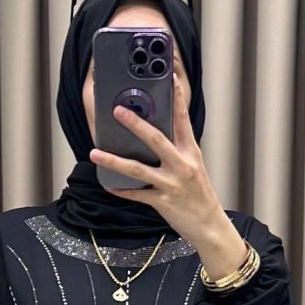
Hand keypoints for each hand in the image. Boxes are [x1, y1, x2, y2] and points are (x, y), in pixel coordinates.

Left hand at [88, 70, 244, 274]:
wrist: (209, 225)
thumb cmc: (199, 194)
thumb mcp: (194, 167)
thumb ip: (177, 150)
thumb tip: (153, 134)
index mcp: (191, 152)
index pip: (183, 120)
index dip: (177, 98)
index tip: (170, 79)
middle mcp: (182, 165)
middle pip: (156, 139)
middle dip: (135, 124)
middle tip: (118, 110)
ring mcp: (172, 184)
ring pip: (138, 169)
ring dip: (114, 160)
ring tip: (95, 152)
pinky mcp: (163, 203)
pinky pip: (137, 194)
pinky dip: (121, 189)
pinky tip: (108, 184)